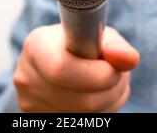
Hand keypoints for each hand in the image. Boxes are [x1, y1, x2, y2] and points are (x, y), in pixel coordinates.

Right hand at [13, 24, 139, 111]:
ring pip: (86, 116)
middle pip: (82, 101)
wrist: (52, 58)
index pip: (63, 70)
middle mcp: (27, 76)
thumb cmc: (78, 42)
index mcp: (37, 46)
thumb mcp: (95, 34)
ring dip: (110, 102)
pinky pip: (80, 123)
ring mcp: (30, 102)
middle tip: (117, 75)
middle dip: (111, 90)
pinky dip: (99, 112)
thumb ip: (115, 45)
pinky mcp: (36, 117)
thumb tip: (129, 59)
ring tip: (108, 83)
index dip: (98, 75)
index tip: (113, 68)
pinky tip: (96, 95)